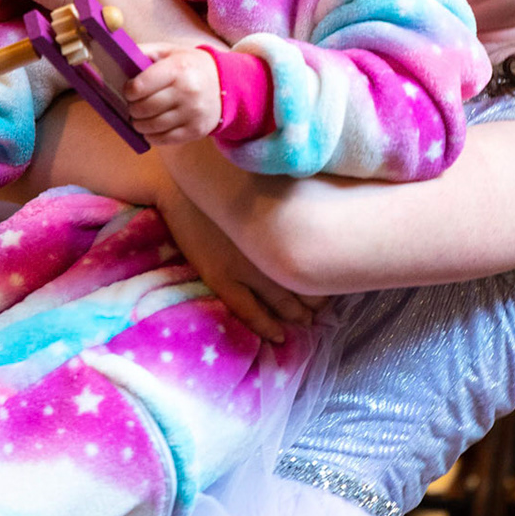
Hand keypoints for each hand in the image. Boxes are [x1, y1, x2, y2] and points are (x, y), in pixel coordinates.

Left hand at [123, 42, 221, 144]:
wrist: (225, 85)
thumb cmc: (190, 67)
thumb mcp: (170, 51)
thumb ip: (143, 52)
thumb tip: (116, 57)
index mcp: (178, 69)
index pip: (139, 86)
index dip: (128, 91)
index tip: (130, 90)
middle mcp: (187, 92)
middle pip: (143, 108)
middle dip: (132, 108)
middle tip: (133, 105)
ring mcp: (192, 113)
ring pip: (151, 126)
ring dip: (138, 124)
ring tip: (139, 117)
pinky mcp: (195, 130)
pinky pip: (163, 139)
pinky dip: (151, 136)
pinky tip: (150, 128)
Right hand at [155, 178, 325, 342]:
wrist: (181, 184)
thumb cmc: (226, 178)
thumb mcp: (269, 189)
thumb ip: (292, 209)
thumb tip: (314, 224)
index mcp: (284, 228)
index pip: (316, 261)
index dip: (327, 276)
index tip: (333, 280)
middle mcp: (270, 251)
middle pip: (304, 283)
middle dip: (317, 299)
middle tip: (326, 307)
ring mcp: (246, 268)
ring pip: (282, 301)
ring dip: (298, 314)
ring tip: (307, 321)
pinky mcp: (221, 277)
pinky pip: (249, 311)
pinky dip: (266, 326)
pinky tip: (279, 336)